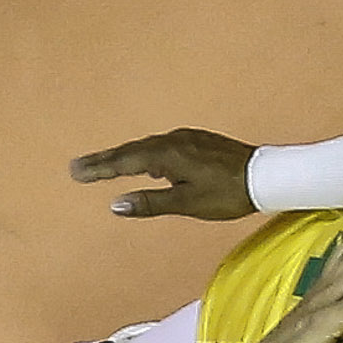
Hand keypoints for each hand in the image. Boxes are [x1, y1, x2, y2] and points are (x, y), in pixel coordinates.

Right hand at [74, 128, 259, 220]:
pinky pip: (163, 145)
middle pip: (131, 150)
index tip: (75, 172)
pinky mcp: (198, 141)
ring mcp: (186, 138)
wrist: (267, 176)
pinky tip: (145, 162)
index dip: (98, 168)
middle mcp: (172, 140)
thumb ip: (151, 203)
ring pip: (147, 147)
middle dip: (104, 160)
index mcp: (166, 155)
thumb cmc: (228, 194)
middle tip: (77, 168)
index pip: (123, 162)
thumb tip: (116, 204)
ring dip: (124, 156)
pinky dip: (146, 153)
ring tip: (104, 165)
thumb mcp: (187, 203)